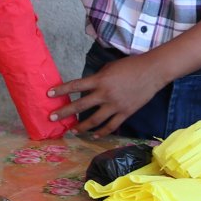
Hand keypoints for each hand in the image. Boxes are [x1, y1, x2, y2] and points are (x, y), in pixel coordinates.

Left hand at [47, 53, 165, 137]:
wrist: (151, 72)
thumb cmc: (129, 65)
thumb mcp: (108, 68)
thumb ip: (97, 78)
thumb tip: (88, 86)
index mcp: (99, 80)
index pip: (75, 85)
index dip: (61, 90)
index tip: (48, 94)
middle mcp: (105, 94)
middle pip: (81, 105)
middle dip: (64, 112)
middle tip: (51, 117)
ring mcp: (115, 106)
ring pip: (95, 120)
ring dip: (82, 126)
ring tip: (72, 130)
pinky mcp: (126, 113)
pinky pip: (111, 126)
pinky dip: (102, 132)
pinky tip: (94, 135)